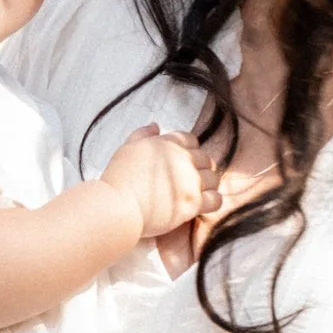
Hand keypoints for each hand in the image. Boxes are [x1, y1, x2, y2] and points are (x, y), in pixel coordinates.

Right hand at [98, 125, 219, 240]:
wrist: (117, 206)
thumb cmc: (118, 179)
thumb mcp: (127, 149)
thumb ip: (142, 134)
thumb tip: (155, 125)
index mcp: (166, 143)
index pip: (191, 140)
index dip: (190, 151)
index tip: (183, 164)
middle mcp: (182, 158)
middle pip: (206, 159)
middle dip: (201, 169)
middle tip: (190, 182)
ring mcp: (189, 181)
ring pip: (214, 178)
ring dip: (207, 186)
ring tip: (196, 195)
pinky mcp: (193, 202)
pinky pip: (216, 199)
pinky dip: (213, 202)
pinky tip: (202, 206)